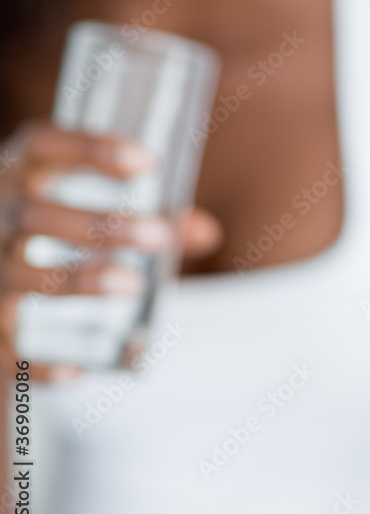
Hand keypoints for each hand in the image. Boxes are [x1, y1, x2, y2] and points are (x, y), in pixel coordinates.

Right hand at [0, 120, 222, 379]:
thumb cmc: (47, 238)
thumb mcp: (82, 212)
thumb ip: (147, 217)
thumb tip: (205, 231)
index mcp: (15, 175)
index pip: (40, 144)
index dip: (89, 147)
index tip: (146, 163)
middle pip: (35, 215)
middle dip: (100, 226)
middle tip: (159, 237)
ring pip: (20, 275)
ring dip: (79, 281)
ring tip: (133, 286)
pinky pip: (8, 350)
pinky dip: (41, 362)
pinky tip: (80, 369)